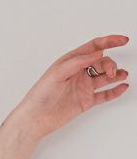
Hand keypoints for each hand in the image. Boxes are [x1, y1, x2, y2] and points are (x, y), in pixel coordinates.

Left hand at [15, 35, 129, 139]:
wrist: (36, 118)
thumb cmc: (40, 95)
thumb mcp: (57, 73)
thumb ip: (77, 62)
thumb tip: (96, 53)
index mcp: (70, 62)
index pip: (93, 47)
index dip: (109, 41)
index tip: (123, 40)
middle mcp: (78, 73)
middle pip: (101, 62)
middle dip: (110, 64)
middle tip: (110, 72)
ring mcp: (83, 87)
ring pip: (105, 77)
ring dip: (116, 74)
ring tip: (121, 75)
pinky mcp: (86, 101)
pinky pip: (104, 94)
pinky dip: (115, 91)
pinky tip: (122, 87)